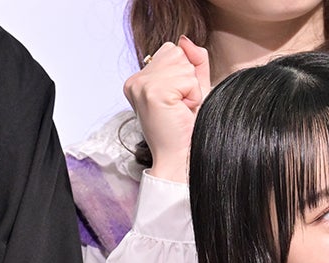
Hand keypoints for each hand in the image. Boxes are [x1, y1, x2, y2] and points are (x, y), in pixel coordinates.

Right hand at [124, 37, 210, 182]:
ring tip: (181, 109)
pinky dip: (193, 96)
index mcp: (138, 80)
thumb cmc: (186, 126)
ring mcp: (142, 86)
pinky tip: (181, 112)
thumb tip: (184, 40)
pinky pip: (188, 80)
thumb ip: (193, 60)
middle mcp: (135, 81)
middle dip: (188, 79)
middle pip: (177, 53)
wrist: (179, 156)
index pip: (171, 50)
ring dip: (191, 89)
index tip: (176, 100)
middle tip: (180, 105)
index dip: (183, 73)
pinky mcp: (153, 92)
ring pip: (184, 65)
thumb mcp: (193, 87)